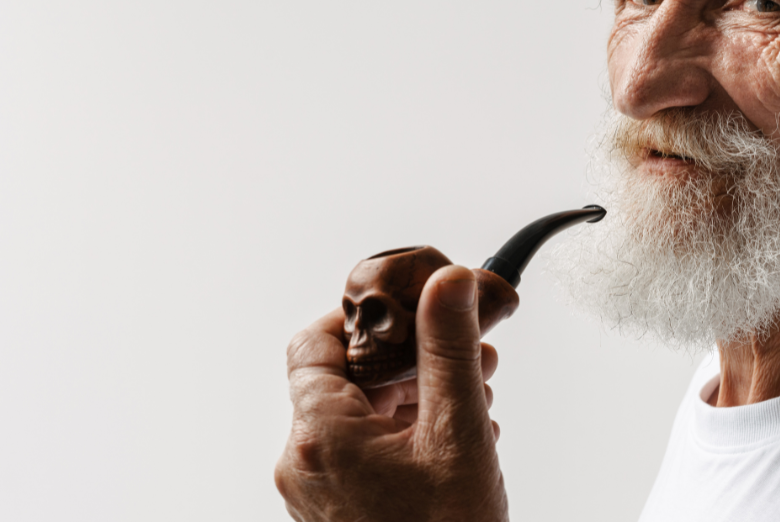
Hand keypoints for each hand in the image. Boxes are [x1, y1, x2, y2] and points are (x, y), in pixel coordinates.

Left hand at [275, 265, 507, 521]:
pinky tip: (458, 442)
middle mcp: (304, 463)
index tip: (410, 309)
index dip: (362, 316)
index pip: (314, 341)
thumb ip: (450, 348)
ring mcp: (317, 494)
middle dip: (412, 360)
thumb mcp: (457, 432)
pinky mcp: (338, 514)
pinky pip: (363, 455)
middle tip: (466, 354)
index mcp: (320, 435)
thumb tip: (449, 281)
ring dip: (416, 398)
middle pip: (345, 378)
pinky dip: (406, 436)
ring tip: (475, 401)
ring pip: (359, 417)